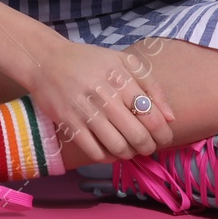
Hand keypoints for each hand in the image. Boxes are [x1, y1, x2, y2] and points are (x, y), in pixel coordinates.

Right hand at [25, 36, 174, 162]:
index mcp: (121, 77)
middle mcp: (105, 95)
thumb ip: (151, 85)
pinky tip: (110, 150)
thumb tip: (170, 117)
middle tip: (148, 146)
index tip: (164, 138)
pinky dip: (107, 157)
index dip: (163, 133)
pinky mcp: (69, 124)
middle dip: (148, 147)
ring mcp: (85, 111)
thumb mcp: (124, 62)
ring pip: (117, 147)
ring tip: (130, 149)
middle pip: (137, 135)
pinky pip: (94, 152)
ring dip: (129, 154)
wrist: (46, 61)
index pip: (151, 115)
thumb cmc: (89, 61)